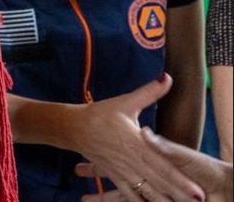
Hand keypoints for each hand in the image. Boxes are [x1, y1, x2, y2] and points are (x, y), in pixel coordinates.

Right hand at [69, 75, 204, 200]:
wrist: (72, 127)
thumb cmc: (99, 114)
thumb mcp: (124, 102)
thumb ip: (148, 93)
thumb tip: (166, 78)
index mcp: (136, 143)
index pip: (162, 164)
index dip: (180, 179)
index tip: (196, 190)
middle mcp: (130, 160)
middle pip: (158, 181)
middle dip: (177, 194)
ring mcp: (121, 170)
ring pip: (145, 190)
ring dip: (162, 200)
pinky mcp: (114, 175)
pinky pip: (129, 192)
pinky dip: (139, 201)